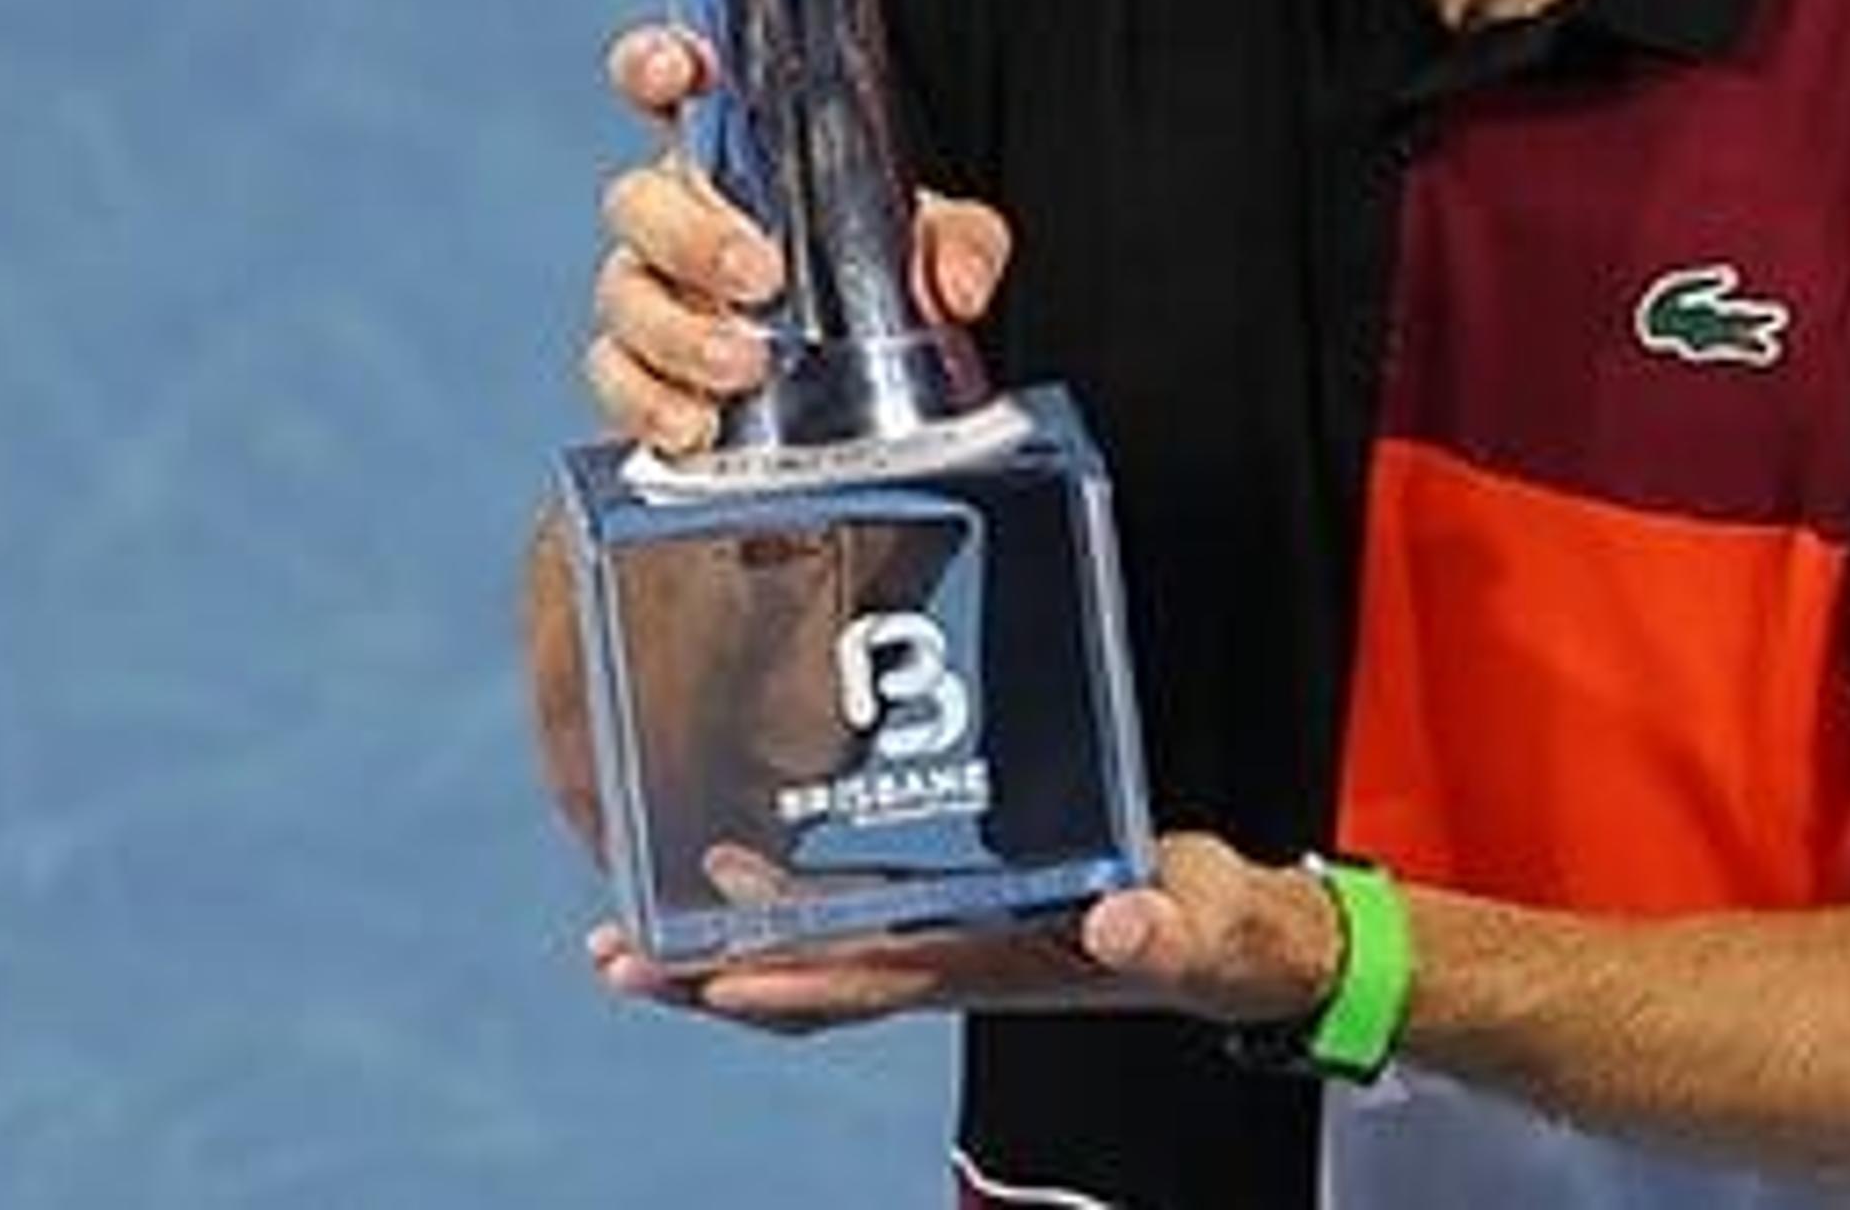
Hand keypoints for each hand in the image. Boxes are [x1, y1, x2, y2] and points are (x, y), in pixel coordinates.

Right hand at [582, 22, 1013, 454]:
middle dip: (692, 238)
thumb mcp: (936, 237)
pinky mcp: (646, 368)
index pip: (671, 86)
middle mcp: (681, 213)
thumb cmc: (878, 266)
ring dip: (676, 332)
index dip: (656, 64)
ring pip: (624, 294)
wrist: (863, 367)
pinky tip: (695, 424)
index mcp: (733, 151)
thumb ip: (959, 243)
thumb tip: (956, 286)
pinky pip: (617, 378)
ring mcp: (655, 290)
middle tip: (761, 276)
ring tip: (743, 364)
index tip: (682, 70)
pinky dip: (649, 403)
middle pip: (639, 204)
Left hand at [586, 832, 1343, 1038]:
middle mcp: (957, 963)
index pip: (869, 979)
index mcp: (999, 965)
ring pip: (814, 958)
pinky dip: (785, 907)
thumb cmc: (1222, 932)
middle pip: (808, 982)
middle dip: (707, 977)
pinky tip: (740, 868)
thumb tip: (1122, 924)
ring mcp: (953, 947)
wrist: (1238, 945)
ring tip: (634, 926)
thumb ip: (1168, 924)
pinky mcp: (964, 918)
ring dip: (722, 950)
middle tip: (611, 953)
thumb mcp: (1205, 922)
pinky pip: (850, 922)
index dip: (783, 977)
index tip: (697, 972)